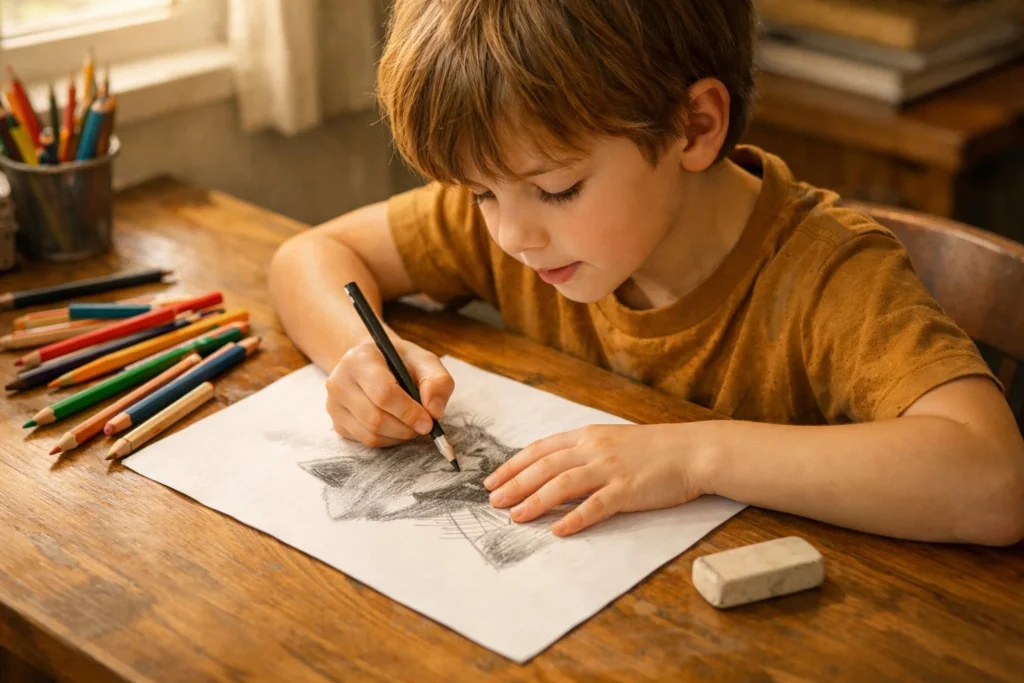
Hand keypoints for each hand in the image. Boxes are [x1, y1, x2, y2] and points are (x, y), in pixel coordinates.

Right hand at [327, 337, 453, 447]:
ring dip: (399, 436)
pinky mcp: (337, 422)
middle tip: (424, 426)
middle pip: (375, 418)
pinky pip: (365, 441)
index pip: (382, 393)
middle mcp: (339, 381)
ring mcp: (334, 403)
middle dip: (406, 428)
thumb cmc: (402, 362)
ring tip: (412, 424)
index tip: (429, 421)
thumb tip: (434, 412)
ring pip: (370, 434)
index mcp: (360, 358)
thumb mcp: (425, 362)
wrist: (376, 363)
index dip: (408, 412)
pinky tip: (397, 427)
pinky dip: (388, 440)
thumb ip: (438, 382)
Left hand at [483, 424, 707, 535]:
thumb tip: (553, 469)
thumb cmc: (653, 449)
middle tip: (493, 502)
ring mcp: (610, 469)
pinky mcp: (627, 489)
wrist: (692, 450)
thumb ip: (583, 452)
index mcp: (587, 436)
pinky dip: (574, 518)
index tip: (492, 480)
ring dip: (535, 501)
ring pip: (563, 484)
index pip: (540, 449)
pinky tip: (557, 531)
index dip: (513, 465)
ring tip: (515, 517)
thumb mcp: (611, 441)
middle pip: (545, 466)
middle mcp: (593, 449)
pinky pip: (595, 506)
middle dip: (515, 484)